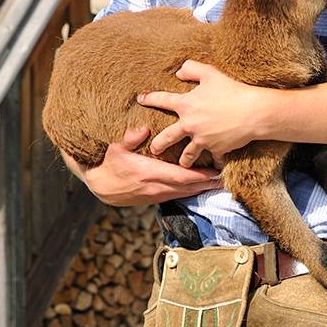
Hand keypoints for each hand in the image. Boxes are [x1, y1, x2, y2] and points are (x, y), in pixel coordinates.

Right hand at [67, 127, 220, 207]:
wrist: (101, 187)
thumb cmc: (109, 164)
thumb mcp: (115, 148)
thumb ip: (130, 138)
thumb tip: (143, 128)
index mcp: (148, 172)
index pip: (180, 176)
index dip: (199, 175)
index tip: (215, 170)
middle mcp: (156, 186)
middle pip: (188, 187)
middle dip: (207, 182)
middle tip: (225, 177)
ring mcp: (157, 194)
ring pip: (186, 193)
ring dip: (202, 188)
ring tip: (219, 181)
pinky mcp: (156, 198)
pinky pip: (179, 195)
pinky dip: (192, 190)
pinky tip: (202, 186)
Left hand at [143, 61, 274, 164]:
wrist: (253, 112)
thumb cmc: (232, 90)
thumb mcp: (210, 73)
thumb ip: (191, 69)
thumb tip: (179, 71)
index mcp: (186, 105)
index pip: (162, 100)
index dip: (149, 98)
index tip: (140, 99)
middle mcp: (190, 125)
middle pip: (167, 138)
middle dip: (158, 145)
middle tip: (153, 150)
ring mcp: (202, 140)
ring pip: (187, 155)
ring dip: (184, 160)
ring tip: (183, 164)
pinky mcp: (216, 150)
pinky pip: (213, 159)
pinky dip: (214, 163)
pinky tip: (213, 168)